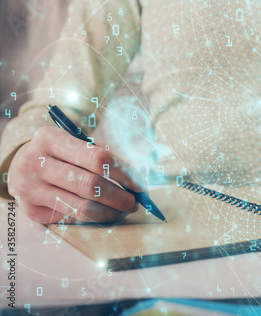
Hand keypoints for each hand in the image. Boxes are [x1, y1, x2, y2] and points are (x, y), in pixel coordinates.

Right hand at [8, 126, 144, 223]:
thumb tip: (140, 181)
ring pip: (82, 208)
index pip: (98, 158)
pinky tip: (103, 214)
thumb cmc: (64, 154)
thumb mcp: (81, 144)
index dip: (125, 174)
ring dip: (110, 213)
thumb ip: (110, 157)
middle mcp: (35, 162)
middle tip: (134, 203)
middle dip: (120, 197)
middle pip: (91, 185)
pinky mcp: (31, 211)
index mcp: (51, 138)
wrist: (23, 166)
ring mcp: (30, 188)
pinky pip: (72, 219)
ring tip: (123, 211)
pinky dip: (94, 218)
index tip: (140, 185)